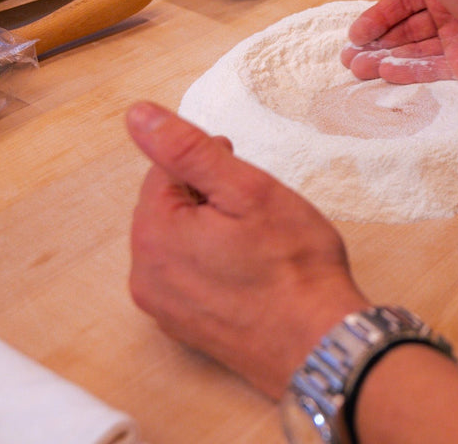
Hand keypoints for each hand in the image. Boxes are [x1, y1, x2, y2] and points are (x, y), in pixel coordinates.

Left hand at [127, 101, 368, 398]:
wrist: (318, 342)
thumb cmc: (292, 264)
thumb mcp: (246, 190)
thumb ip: (189, 149)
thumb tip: (139, 115)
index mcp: (155, 234)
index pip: (164, 170)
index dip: (208, 161)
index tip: (243, 172)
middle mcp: (146, 275)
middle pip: (170, 207)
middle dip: (209, 197)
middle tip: (256, 207)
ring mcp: (164, 307)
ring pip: (180, 240)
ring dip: (212, 228)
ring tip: (257, 238)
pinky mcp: (184, 327)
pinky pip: (189, 274)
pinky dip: (214, 261)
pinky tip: (251, 269)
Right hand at [341, 0, 457, 85]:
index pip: (402, 4)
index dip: (377, 18)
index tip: (356, 34)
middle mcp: (450, 14)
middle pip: (406, 31)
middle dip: (377, 44)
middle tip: (349, 57)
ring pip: (414, 52)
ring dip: (384, 60)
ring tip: (356, 69)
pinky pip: (431, 71)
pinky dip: (406, 72)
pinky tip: (383, 73)